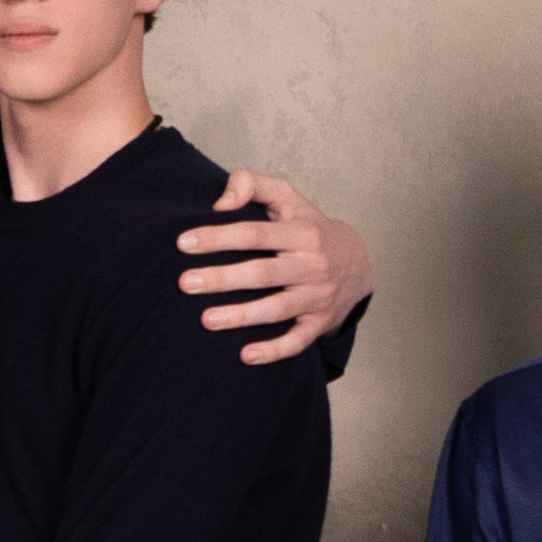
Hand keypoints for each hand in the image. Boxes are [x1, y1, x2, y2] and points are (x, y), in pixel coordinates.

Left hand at [179, 170, 373, 365]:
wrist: (357, 262)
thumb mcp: (288, 198)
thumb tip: (220, 203)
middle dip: (223, 278)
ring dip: (242, 316)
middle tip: (185, 283)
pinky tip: (245, 356)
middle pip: (263, 273)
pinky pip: (297, 341)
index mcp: (302, 233)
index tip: (184, 243)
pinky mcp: (318, 323)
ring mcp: (316, 296)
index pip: (255, 234)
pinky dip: (274, 350)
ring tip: (206, 320)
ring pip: (277, 309)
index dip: (219, 237)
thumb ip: (252, 185)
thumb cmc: (309, 227)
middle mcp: (311, 266)